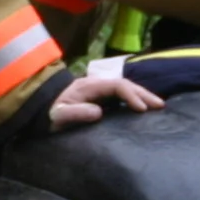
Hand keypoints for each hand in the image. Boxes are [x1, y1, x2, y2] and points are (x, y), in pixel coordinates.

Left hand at [50, 73, 164, 129]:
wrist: (37, 110)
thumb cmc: (47, 114)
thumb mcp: (58, 115)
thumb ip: (76, 113)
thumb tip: (99, 113)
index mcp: (89, 86)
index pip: (117, 86)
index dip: (131, 95)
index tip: (142, 109)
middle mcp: (96, 85)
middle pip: (125, 85)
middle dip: (144, 94)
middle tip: (161, 106)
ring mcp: (98, 92)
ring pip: (125, 90)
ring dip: (142, 97)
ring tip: (158, 107)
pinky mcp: (98, 100)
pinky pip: (120, 98)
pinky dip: (134, 102)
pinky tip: (143, 110)